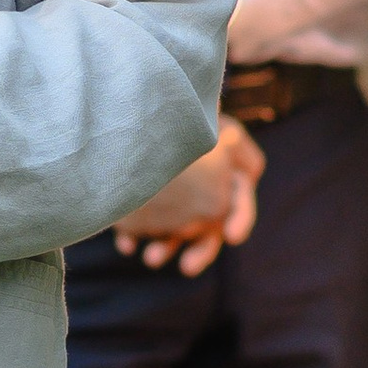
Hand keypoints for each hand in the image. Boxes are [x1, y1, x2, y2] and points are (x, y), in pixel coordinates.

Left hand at [111, 118, 264, 276]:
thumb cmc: (174, 103)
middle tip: (188, 268)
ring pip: (178, 228)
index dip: (241, 215)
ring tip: (151, 259)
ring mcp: (175, 190)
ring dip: (167, 247)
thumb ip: (219, 136)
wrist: (129, 99)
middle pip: (212, 221)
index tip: (233, 236)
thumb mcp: (200, 116)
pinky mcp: (145, 195)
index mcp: (225, 158)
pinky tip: (125, 244)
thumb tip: (231, 140)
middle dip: (203, 248)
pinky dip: (135, 234)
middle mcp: (204, 179)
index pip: (242, 192)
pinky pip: (144, 222)